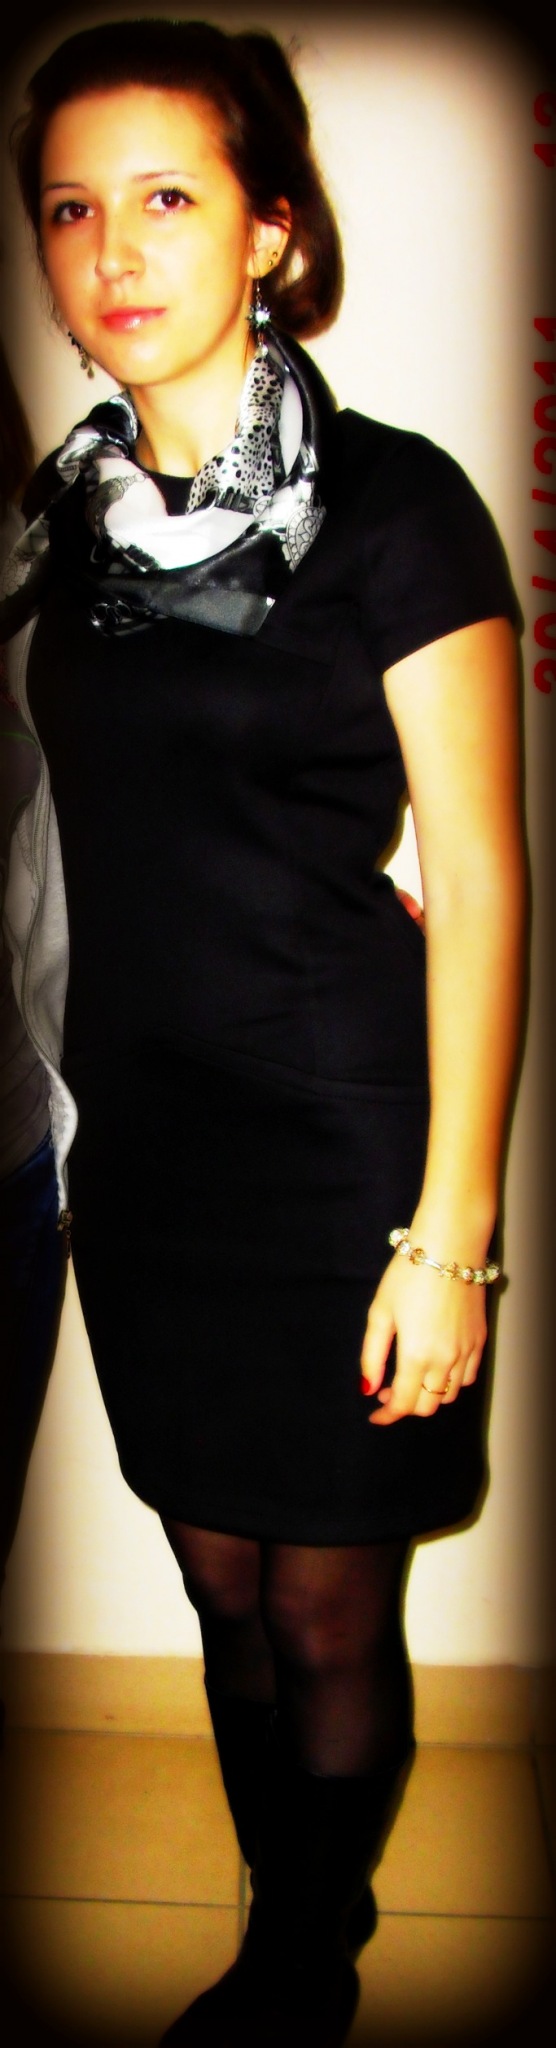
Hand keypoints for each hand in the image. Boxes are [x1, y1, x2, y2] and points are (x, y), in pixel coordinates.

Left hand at [360, 1253, 486, 1423]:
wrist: (449, 1247)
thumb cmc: (408, 1275)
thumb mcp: (380, 1312)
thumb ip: (372, 1355)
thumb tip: (367, 1388)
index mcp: (416, 1355)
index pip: (404, 1404)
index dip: (388, 1416)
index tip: (375, 1415)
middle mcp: (445, 1360)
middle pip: (428, 1405)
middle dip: (406, 1406)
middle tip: (388, 1391)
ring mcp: (466, 1351)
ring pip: (450, 1395)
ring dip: (429, 1396)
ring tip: (411, 1378)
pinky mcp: (479, 1339)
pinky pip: (468, 1377)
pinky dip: (451, 1383)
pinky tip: (437, 1367)